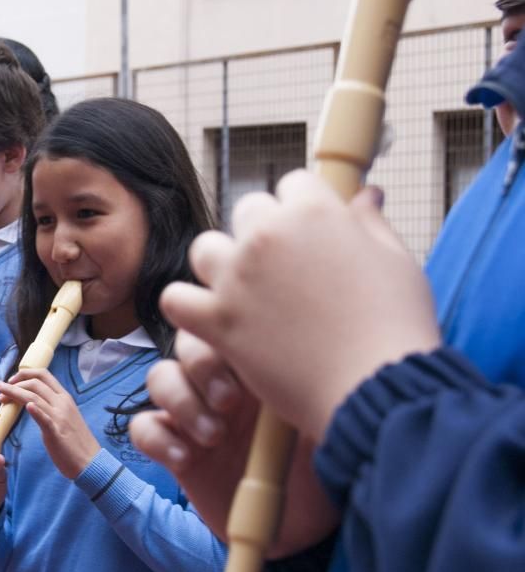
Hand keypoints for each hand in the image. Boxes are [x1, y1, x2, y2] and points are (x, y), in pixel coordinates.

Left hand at [0, 368, 99, 479]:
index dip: (24, 374)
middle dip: (14, 382)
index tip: (11, 380)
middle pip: (35, 383)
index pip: (43, 375)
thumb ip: (51, 406)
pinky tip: (26, 406)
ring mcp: (60, 417)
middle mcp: (62, 403)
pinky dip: (35, 410)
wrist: (90, 461)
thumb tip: (31, 401)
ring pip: (34, 397)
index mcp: (64, 397)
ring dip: (13, 393)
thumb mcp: (64, 417)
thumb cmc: (75, 442)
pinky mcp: (56, 432)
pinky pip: (45, 418)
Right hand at [130, 330, 338, 556]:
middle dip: (201, 368)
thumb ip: (301, 384)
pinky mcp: (173, 449)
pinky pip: (142, 427)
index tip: (247, 370)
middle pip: (187, 344)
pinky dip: (157, 439)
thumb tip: (287, 355)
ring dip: (181, 403)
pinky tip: (184, 460)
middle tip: (228, 405)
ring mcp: (195, 415)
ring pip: (159, 378)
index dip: (222, 334)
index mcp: (258, 365)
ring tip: (213, 438)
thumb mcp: (319, 423)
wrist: (302, 530)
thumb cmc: (321, 474)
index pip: (226, 325)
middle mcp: (223, 383)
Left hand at [164, 172, 439, 440]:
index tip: (312, 238)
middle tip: (284, 273)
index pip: (292, 184)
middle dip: (263, 235)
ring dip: (221, 265)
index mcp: (313, 212)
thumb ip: (370, 223)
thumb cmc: (393, 326)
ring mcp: (237, 277)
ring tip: (244, 293)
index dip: (303, 210)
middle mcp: (267, 236)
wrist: (374, 386)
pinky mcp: (218, 320)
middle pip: (247, 211)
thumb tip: (365, 193)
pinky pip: (175, 299)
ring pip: (205, 249)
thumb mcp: (396, 261)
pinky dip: (187, 307)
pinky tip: (210, 318)